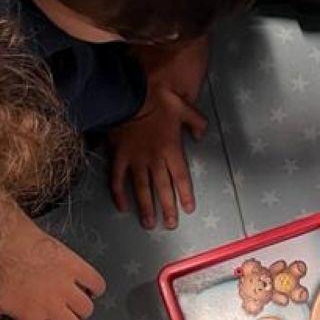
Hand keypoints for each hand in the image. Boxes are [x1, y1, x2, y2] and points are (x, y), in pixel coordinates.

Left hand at [0, 205, 104, 319]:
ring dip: (83, 310)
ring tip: (76, 303)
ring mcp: (66, 285)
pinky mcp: (74, 264)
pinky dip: (96, 287)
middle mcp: (52, 305)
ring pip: (87, 308)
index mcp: (29, 316)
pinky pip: (96, 282)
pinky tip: (90, 287)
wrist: (1, 234)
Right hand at [109, 83, 208, 230]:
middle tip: (170, 225)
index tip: (188, 209)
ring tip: (149, 224)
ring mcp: (135, 159)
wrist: (128, 94)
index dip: (185, 194)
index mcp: (171, 149)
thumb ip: (196, 122)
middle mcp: (154, 159)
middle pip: (163, 188)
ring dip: (146, 207)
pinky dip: (118, 194)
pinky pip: (117, 179)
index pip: (181, 177)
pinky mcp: (118, 156)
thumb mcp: (183, 107)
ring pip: (142, 188)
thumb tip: (202, 136)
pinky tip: (122, 207)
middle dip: (168, 208)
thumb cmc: (157, 98)